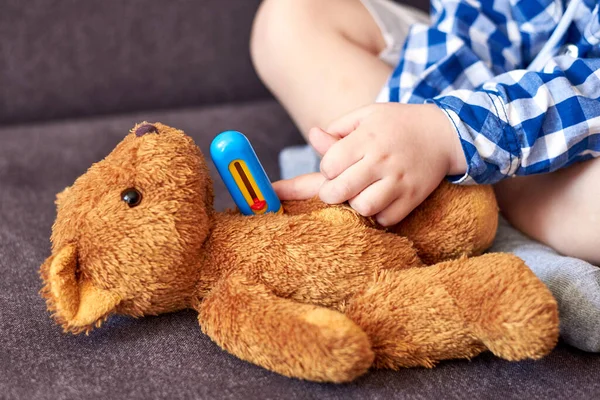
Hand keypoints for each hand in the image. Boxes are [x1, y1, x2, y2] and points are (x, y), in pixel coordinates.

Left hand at [274, 103, 466, 225]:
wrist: (444, 133)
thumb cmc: (398, 123)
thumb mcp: (368, 115)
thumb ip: (338, 128)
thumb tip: (313, 135)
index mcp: (367, 138)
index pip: (330, 165)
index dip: (327, 169)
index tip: (334, 167)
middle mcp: (382, 160)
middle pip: (340, 190)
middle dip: (331, 193)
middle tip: (336, 189)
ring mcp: (399, 181)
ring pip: (363, 207)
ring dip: (356, 204)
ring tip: (360, 194)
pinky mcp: (414, 197)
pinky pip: (386, 218)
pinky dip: (379, 214)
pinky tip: (379, 201)